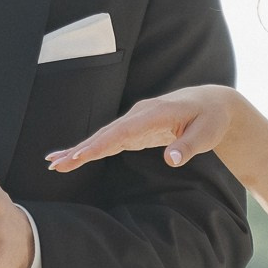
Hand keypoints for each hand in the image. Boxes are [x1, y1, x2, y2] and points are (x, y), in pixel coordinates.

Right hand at [46, 85, 240, 172]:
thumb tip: (171, 160)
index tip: (81, 156)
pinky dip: (91, 149)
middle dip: (81, 150)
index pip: (123, 131)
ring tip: (55, 163)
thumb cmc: (211, 118)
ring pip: (104, 137)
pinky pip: (110, 140)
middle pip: (106, 134)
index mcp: (155, 113)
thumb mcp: (207, 133)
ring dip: (80, 150)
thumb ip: (188, 146)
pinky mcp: (135, 130)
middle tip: (56, 164)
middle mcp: (140, 114)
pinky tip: (74, 157)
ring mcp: (135, 121)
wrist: (212, 103)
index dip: (100, 144)